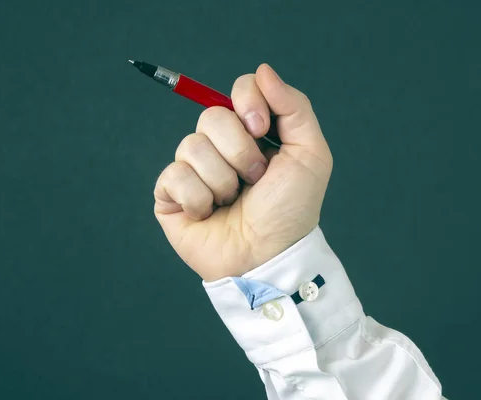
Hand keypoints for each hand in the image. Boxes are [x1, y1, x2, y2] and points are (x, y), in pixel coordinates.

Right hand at [153, 64, 332, 281]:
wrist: (269, 255)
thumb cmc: (291, 210)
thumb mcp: (309, 154)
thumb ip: (293, 107)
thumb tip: (263, 71)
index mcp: (252, 132)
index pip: (239, 88)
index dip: (248, 103)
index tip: (262, 129)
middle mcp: (221, 146)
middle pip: (211, 115)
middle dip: (240, 152)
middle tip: (254, 180)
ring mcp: (194, 169)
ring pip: (192, 146)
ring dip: (222, 180)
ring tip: (233, 201)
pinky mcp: (171, 194)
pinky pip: (173, 175)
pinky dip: (198, 199)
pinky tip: (209, 214)